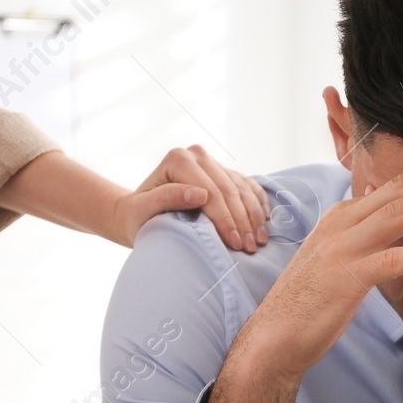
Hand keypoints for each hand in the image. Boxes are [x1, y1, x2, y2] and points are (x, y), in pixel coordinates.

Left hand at [115, 145, 270, 252]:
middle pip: (230, 191)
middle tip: (251, 248)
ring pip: (242, 189)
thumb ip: (167, 198)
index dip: (225, 220)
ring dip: (253, 216)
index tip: (234, 244)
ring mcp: (212, 162)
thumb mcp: (143, 210)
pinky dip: (258, 204)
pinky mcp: (223, 171)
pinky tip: (264, 221)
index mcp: (178, 159)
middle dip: (242, 221)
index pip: (211, 192)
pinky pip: (248, 186)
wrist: (139, 211)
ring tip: (259, 241)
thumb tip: (200, 194)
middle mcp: (197, 155)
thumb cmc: (138, 215)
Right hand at [205, 132, 402, 402]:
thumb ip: (358, 226)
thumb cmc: (309, 297)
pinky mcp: (347, 279)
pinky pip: (390, 262)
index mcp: (344, 215)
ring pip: (398, 215)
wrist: (275, 335)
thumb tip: (374, 197)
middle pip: (399, 187)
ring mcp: (343, 249)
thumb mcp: (336, 251)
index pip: (392, 183)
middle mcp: (343, 223)